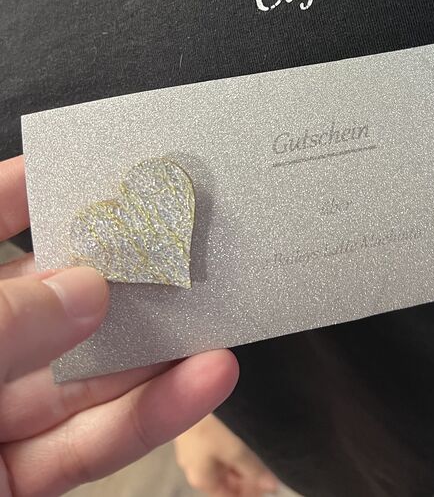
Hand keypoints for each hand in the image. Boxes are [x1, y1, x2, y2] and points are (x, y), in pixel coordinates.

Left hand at [0, 155, 239, 496]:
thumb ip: (8, 325)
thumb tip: (87, 289)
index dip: (36, 184)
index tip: (100, 160)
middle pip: (53, 297)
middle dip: (123, 270)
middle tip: (186, 237)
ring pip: (88, 373)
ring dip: (159, 345)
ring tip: (220, 307)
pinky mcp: (20, 477)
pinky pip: (91, 443)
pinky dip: (150, 415)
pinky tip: (205, 380)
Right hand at [174, 413, 278, 495]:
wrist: (187, 387)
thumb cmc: (208, 422)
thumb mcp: (235, 449)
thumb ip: (254, 470)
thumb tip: (272, 487)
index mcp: (201, 478)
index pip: (227, 496)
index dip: (249, 493)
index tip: (269, 485)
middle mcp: (194, 465)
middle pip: (224, 479)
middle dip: (247, 477)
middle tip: (270, 467)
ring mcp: (193, 445)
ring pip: (221, 460)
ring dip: (241, 460)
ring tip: (262, 448)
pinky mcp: (195, 426)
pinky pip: (216, 443)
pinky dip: (232, 444)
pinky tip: (245, 432)